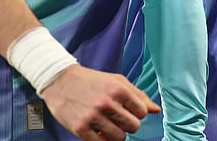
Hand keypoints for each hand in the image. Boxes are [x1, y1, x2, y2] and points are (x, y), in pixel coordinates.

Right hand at [40, 64, 158, 139]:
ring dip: (117, 134)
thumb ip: (138, 95)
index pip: (142, 112)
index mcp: (119, 90)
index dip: (137, 113)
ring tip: (109, 125)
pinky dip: (103, 140)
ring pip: (119, 137)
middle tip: (120, 120)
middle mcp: (107, 103)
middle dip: (129, 125)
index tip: (129, 111)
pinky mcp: (80, 128)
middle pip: (133, 126)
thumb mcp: (117, 81)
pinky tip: (99, 131)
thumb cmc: (92, 81)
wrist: (61, 81)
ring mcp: (93, 116)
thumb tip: (155, 110)